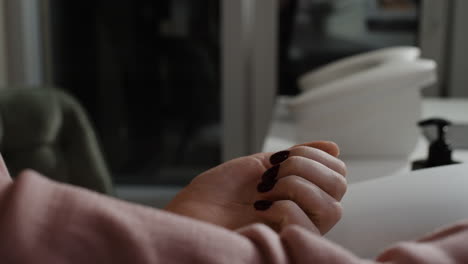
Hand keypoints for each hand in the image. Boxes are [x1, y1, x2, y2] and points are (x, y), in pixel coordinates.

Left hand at [165, 141, 346, 233]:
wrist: (187, 214)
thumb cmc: (215, 194)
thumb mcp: (257, 165)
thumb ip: (295, 156)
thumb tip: (334, 146)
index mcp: (300, 193)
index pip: (337, 173)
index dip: (317, 157)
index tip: (282, 158)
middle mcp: (304, 213)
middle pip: (339, 186)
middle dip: (305, 167)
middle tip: (271, 174)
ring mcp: (295, 231)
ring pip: (332, 208)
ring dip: (296, 187)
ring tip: (265, 191)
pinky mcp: (283, 244)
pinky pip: (304, 223)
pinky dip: (281, 206)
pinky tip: (259, 208)